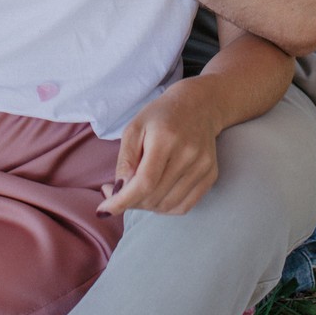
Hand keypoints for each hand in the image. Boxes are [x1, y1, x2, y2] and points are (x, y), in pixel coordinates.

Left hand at [97, 82, 221, 217]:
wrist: (199, 105)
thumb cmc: (161, 116)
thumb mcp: (134, 127)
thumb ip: (125, 160)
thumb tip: (118, 191)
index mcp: (166, 138)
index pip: (145, 182)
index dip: (122, 201)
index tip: (104, 210)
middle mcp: (188, 154)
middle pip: (154, 197)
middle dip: (131, 202)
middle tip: (120, 192)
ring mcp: (202, 166)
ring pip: (167, 206)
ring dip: (147, 206)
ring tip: (139, 190)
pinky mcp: (210, 175)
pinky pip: (184, 206)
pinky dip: (165, 208)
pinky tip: (157, 194)